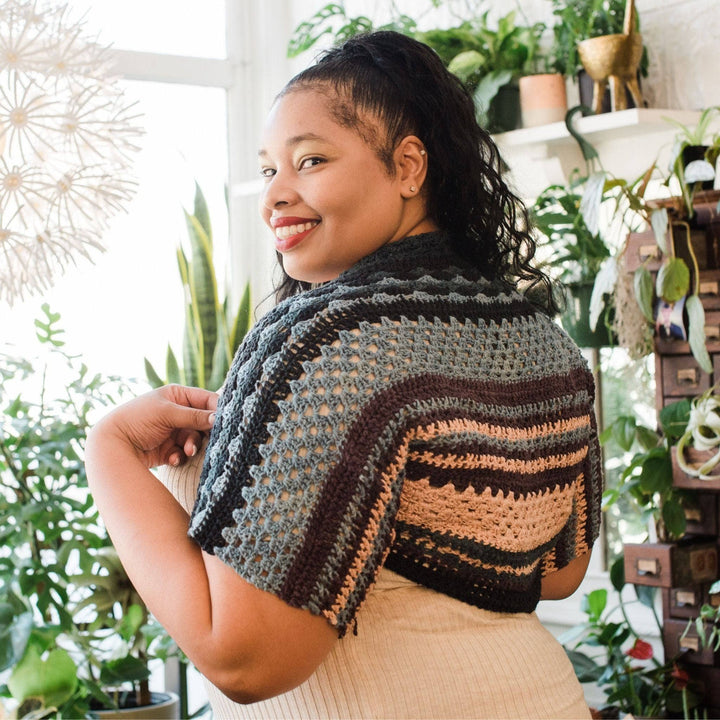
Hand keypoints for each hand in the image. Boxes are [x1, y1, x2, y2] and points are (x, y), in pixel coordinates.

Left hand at [94, 384, 217, 468]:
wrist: (112, 444)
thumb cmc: (137, 420)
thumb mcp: (167, 414)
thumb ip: (194, 416)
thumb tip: (219, 418)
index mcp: (177, 396)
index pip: (206, 400)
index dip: (217, 410)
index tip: (226, 421)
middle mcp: (177, 412)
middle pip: (204, 422)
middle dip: (204, 433)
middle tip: (210, 441)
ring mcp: (173, 431)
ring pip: (195, 439)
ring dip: (192, 446)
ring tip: (187, 452)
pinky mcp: (169, 449)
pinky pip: (183, 453)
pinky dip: (180, 456)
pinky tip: (172, 459)